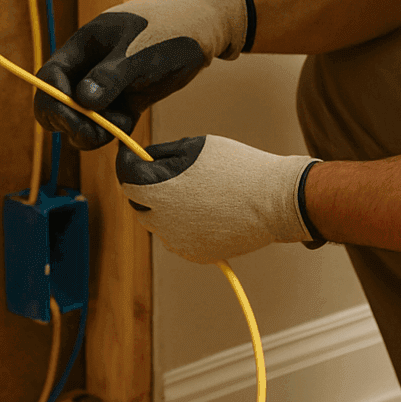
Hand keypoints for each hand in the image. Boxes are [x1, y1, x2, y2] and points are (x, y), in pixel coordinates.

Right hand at [34, 0, 250, 148]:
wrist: (207, 25)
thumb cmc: (173, 29)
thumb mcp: (142, 52)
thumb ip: (111, 76)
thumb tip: (81, 101)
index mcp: (85, 45)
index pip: (50, 78)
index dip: (52, 103)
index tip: (72, 121)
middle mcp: (91, 66)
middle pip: (62, 103)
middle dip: (72, 124)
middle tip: (96, 134)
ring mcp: (110, 83)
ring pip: (87, 118)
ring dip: (96, 131)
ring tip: (125, 124)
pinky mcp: (131, 98)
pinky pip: (113, 122)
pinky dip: (117, 131)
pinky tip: (130, 130)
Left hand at [116, 135, 319, 262]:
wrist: (275, 200)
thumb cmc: (238, 168)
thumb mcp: (194, 146)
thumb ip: (161, 155)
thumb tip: (143, 160)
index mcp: (158, 192)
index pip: (126, 179)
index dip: (129, 164)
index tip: (134, 157)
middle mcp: (162, 222)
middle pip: (139, 204)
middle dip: (146, 188)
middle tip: (168, 174)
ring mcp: (178, 242)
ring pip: (158, 224)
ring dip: (164, 209)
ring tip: (194, 193)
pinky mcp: (195, 254)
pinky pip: (177, 239)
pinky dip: (183, 227)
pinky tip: (205, 212)